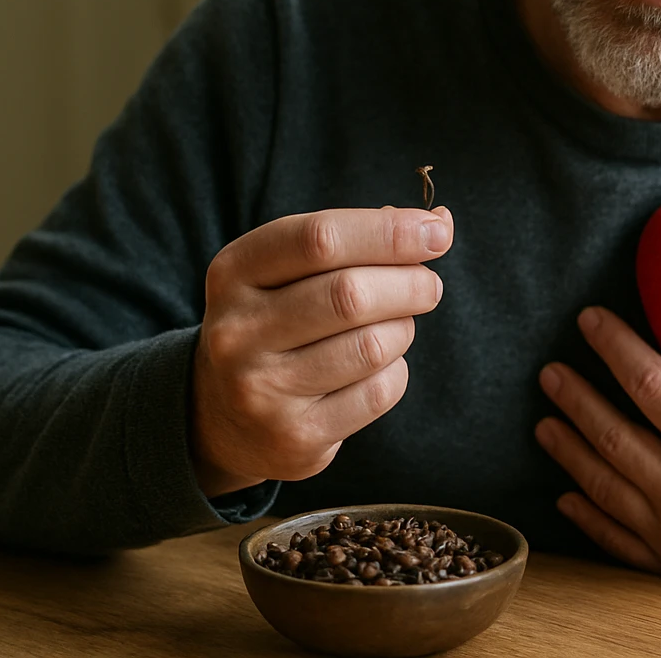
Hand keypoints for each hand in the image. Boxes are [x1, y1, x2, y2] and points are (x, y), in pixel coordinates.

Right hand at [190, 206, 452, 496]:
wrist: (222, 415)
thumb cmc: (277, 321)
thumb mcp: (289, 271)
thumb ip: (356, 241)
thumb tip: (437, 224)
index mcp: (234, 272)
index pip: (321, 239)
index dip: (389, 231)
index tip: (436, 231)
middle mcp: (238, 331)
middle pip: (350, 293)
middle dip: (410, 283)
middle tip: (427, 285)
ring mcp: (261, 389)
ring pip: (372, 345)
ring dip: (403, 329)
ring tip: (396, 326)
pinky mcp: (295, 436)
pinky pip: (378, 392)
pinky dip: (394, 371)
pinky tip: (376, 368)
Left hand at [535, 287, 660, 624]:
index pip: (648, 385)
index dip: (614, 348)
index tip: (590, 320)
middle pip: (612, 435)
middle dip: (576, 398)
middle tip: (550, 371)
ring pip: (605, 486)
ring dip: (570, 451)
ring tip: (545, 421)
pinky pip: (618, 541)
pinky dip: (588, 515)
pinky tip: (567, 494)